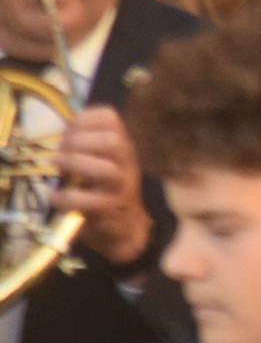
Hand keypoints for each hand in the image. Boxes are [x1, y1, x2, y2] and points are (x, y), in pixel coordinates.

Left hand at [54, 107, 150, 264]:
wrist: (123, 225)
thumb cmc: (102, 188)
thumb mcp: (98, 160)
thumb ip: (82, 146)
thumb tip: (53, 137)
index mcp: (120, 144)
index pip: (110, 118)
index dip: (84, 119)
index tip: (67, 131)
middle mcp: (126, 161)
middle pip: (113, 141)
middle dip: (80, 143)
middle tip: (60, 153)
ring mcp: (122, 185)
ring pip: (107, 170)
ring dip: (76, 166)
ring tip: (57, 168)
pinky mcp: (111, 208)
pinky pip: (92, 201)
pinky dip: (68, 198)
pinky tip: (56, 197)